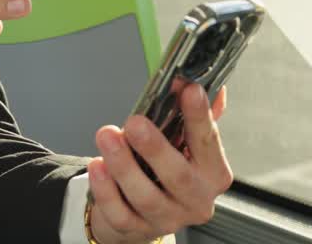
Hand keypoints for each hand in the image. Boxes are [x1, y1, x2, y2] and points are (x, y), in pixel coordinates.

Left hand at [87, 85, 231, 242]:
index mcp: (214, 173)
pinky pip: (120, 213)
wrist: (145, 214)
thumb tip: (201, 83)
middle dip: (155, 147)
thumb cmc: (166, 171)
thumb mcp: (185, 144)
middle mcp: (196, 200)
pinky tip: (97, 166)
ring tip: (107, 136)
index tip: (187, 89)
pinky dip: (106, 190)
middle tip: (135, 122)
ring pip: (146, 196)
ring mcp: (168, 218)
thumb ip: (194, 116)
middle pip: (179, 176)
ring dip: (124, 164)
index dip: (199, 116)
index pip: (209, 142)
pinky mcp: (138, 230)